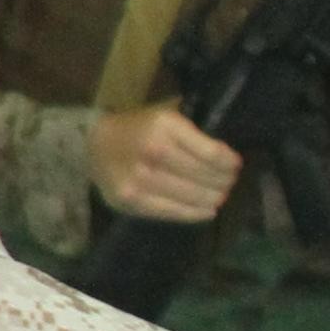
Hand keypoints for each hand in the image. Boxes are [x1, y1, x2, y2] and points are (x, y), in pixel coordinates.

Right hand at [90, 100, 242, 226]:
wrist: (94, 145)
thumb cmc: (137, 129)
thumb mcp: (165, 117)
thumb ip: (194, 135)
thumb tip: (227, 159)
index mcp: (165, 126)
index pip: (212, 153)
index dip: (229, 163)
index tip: (235, 165)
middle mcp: (153, 151)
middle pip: (206, 176)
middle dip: (224, 181)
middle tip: (227, 182)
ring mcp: (141, 179)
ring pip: (194, 196)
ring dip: (213, 198)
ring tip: (218, 196)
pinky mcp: (133, 200)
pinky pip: (174, 212)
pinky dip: (196, 213)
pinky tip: (207, 210)